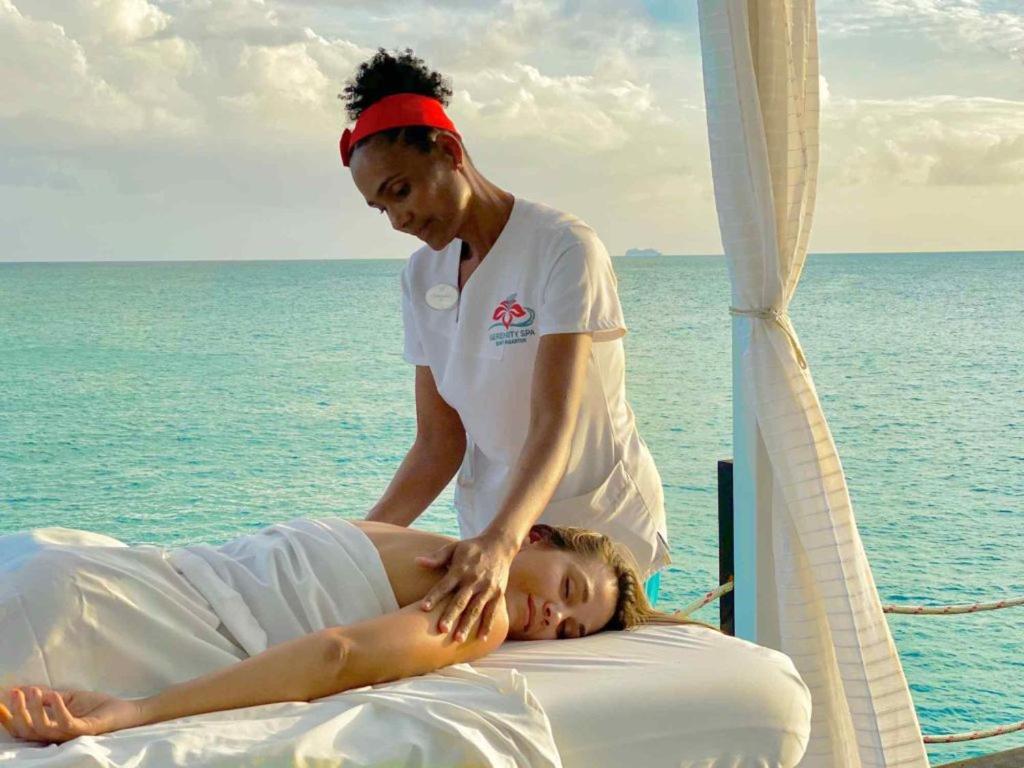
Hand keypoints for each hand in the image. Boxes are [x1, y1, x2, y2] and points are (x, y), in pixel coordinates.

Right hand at [0, 685, 142, 743]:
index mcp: (51, 729)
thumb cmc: (97, 706)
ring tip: (33, 691)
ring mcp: (70, 736)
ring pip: (43, 730)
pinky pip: (66, 724)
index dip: (8, 719)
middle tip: (15, 693)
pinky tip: (54, 695)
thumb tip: (24, 689)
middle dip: (17, 713)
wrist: (125, 710)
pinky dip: (58, 710)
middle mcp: (57, 736)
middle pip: (27, 732)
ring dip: (34, 709)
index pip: (23, 729)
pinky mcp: (85, 731)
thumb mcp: (68, 698)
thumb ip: (48, 697)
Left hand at [416, 533, 517, 640]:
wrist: (500, 545)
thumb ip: (437, 557)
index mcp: (460, 569)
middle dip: (451, 615)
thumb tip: (417, 561)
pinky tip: (481, 639)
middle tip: (441, 630)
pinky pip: (492, 612)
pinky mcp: (498, 593)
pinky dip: (487, 625)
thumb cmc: (472, 548)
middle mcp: (474, 580)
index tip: (423, 608)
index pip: (445, 585)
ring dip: (467, 625)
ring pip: (476, 609)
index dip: (434, 596)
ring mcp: (487, 588)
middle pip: (460, 601)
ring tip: (458, 640)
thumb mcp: (454, 548)